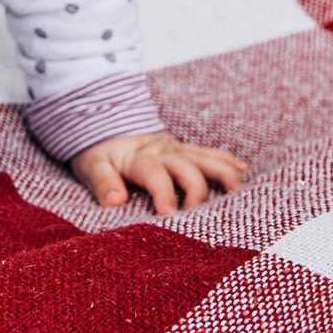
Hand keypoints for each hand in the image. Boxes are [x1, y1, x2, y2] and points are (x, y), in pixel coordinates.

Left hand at [70, 132, 246, 213]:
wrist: (103, 119)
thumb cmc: (98, 152)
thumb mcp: (90, 165)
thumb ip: (102, 182)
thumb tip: (115, 200)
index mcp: (138, 158)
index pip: (154, 173)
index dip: (162, 191)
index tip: (167, 213)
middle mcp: (162, 152)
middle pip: (186, 167)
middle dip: (196, 189)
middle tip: (198, 213)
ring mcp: (176, 150)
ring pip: (204, 158)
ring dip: (222, 173)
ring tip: (237, 190)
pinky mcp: (183, 150)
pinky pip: (207, 153)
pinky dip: (225, 160)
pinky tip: (242, 169)